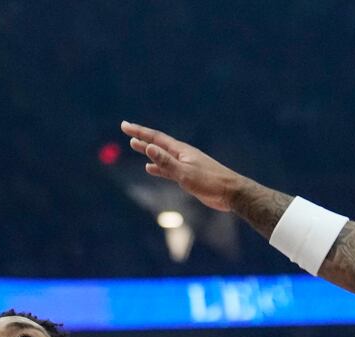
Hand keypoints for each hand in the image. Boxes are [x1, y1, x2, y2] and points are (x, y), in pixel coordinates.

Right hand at [121, 120, 245, 211]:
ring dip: (148, 151)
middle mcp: (181, 154)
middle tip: (126, 130)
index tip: (124, 126)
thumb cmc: (210, 182)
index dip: (139, 131)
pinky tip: (149, 168)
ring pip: (161, 155)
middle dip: (141, 137)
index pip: (155, 138)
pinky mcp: (188, 175)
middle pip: (157, 143)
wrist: (230, 192)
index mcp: (180, 150)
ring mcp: (185, 164)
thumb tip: (148, 148)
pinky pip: (167, 168)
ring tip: (135, 146)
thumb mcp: (185, 173)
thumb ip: (166, 162)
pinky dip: (157, 167)